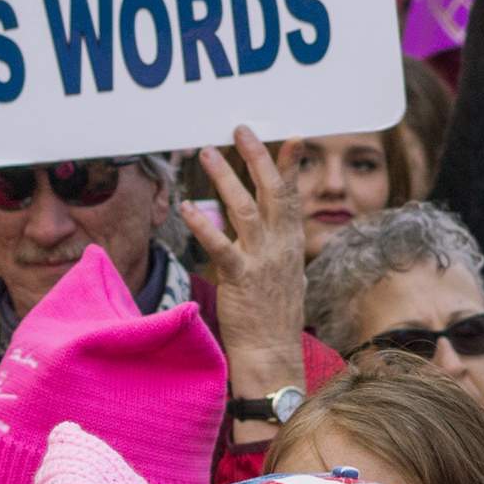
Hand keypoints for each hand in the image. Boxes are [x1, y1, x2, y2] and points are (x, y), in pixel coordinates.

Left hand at [191, 127, 306, 410]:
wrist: (272, 353)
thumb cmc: (275, 317)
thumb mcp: (289, 276)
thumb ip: (283, 249)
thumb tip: (280, 232)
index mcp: (293, 244)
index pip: (294, 196)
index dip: (291, 165)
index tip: (293, 137)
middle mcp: (281, 247)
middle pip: (273, 192)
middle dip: (258, 157)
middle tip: (241, 130)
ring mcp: (262, 261)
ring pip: (246, 210)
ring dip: (226, 179)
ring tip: (207, 153)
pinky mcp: (240, 277)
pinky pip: (220, 246)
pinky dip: (204, 225)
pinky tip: (189, 207)